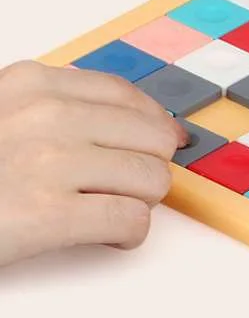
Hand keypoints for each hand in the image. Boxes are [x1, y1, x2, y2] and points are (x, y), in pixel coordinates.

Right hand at [0, 60, 186, 265]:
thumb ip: (58, 106)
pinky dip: (129, 232)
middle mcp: (45, 115)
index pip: (127, 95)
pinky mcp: (45, 217)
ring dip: (141, 200)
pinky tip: (111, 234)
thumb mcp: (4, 114)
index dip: (154, 123)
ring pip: (151, 177)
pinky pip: (130, 219)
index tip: (163, 140)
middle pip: (150, 136)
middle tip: (130, 183)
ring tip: (115, 208)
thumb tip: (140, 119)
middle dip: (148, 164)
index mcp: (32, 83)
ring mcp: (47, 163)